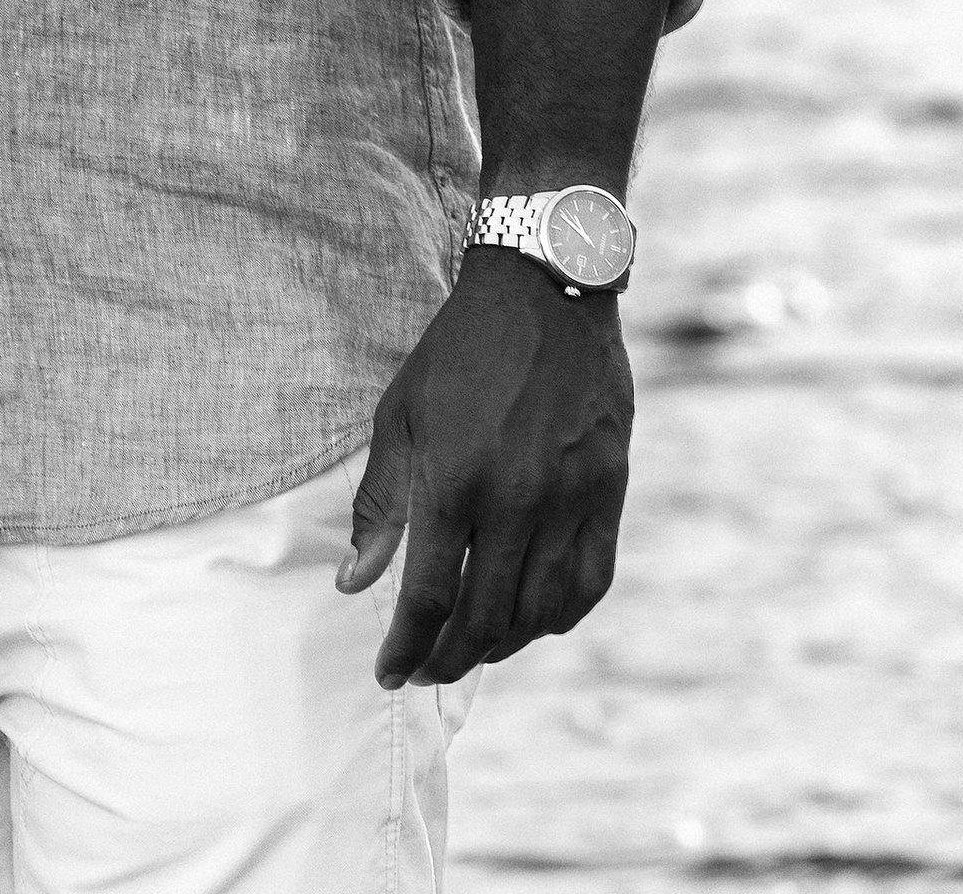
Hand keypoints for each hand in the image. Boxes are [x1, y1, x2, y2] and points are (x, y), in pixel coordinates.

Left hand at [338, 250, 631, 687]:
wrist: (545, 289)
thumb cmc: (459, 352)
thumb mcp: (400, 415)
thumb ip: (380, 504)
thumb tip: (353, 585)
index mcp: (454, 478)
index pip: (427, 598)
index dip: (406, 649)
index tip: (389, 673)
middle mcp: (516, 499)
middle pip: (484, 620)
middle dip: (447, 660)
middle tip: (426, 670)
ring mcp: (571, 499)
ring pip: (539, 614)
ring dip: (501, 647)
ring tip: (471, 647)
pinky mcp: (609, 492)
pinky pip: (590, 584)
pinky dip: (559, 618)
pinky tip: (533, 620)